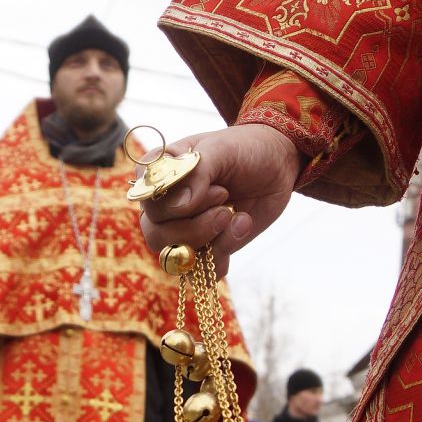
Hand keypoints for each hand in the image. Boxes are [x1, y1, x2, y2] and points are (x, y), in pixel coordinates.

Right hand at [139, 124, 300, 270]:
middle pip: (156, 235)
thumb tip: (180, 206)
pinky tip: (240, 227)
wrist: (275, 165)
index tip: (214, 186)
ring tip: (236, 216)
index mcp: (157, 174)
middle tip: (225, 201)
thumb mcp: (222, 150)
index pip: (146, 200)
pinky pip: (200, 272)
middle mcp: (163, 205)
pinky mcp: (202, 249)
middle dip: (195, 226)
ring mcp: (180, 230)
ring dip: (212, 241)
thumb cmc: (243, 149)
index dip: (176, 202)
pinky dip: (222, 256)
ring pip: (176, 257)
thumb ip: (197, 173)